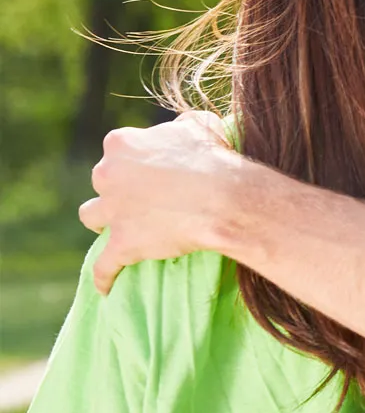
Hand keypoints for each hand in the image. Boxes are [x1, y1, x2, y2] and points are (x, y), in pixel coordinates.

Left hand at [79, 111, 259, 293]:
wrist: (225, 199)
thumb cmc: (217, 159)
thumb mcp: (202, 125)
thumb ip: (181, 126)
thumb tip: (179, 129)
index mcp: (122, 143)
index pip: (119, 148)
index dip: (136, 159)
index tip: (155, 167)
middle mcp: (107, 174)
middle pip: (102, 180)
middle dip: (118, 188)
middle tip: (145, 196)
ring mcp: (112, 211)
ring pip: (91, 216)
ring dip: (103, 219)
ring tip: (119, 227)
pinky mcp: (122, 244)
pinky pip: (104, 265)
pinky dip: (105, 276)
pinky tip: (106, 287)